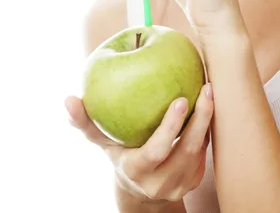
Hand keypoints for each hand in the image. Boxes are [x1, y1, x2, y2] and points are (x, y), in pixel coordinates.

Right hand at [65, 83, 213, 201]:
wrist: (140, 192)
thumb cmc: (119, 154)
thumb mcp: (102, 142)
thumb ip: (86, 123)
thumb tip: (68, 100)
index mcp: (137, 170)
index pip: (156, 151)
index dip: (170, 127)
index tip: (181, 99)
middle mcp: (160, 182)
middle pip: (186, 150)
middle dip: (199, 119)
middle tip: (205, 88)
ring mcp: (180, 184)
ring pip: (199, 150)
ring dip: (207, 120)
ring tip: (209, 90)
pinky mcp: (194, 180)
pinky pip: (204, 152)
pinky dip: (207, 127)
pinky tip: (209, 102)